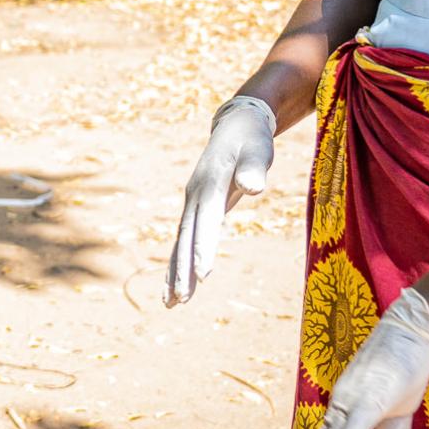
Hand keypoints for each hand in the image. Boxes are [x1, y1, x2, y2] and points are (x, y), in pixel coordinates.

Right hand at [164, 95, 276, 305]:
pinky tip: (178, 285)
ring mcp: (193, 203)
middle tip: (181, 300)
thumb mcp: (258, 148)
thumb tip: (254, 187)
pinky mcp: (198, 209)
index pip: (206, 221)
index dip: (204, 248)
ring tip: (171, 304)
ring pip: (181, 242)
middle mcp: (195, 195)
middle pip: (186, 237)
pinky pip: (186, 240)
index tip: (203, 275)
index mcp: (210, 183)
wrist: (236, 125)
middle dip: (183, 269)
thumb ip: (254, 167)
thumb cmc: (251, 138)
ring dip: (176, 272)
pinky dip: (181, 262)